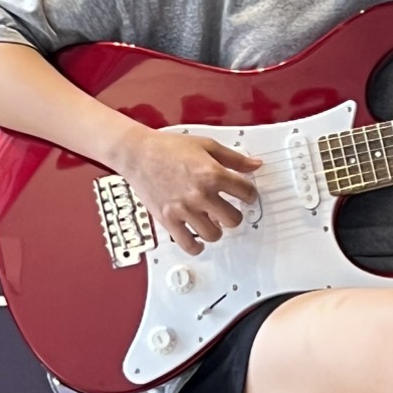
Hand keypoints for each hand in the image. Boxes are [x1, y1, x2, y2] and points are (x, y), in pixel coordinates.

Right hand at [113, 125, 260, 255]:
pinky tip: (199, 239)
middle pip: (233, 219)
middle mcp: (200, 194)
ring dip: (217, 229)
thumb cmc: (168, 148)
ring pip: (214, 234)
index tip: (246, 195)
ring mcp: (184, 209)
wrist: (138, 153)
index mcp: (212, 174)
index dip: (250, 194)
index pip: (246, 192)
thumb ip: (234, 158)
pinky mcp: (168, 219)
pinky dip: (197, 246)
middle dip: (236, 215)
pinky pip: (188, 244)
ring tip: (214, 222)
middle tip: (231, 211)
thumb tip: (254, 165)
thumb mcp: (207, 145)